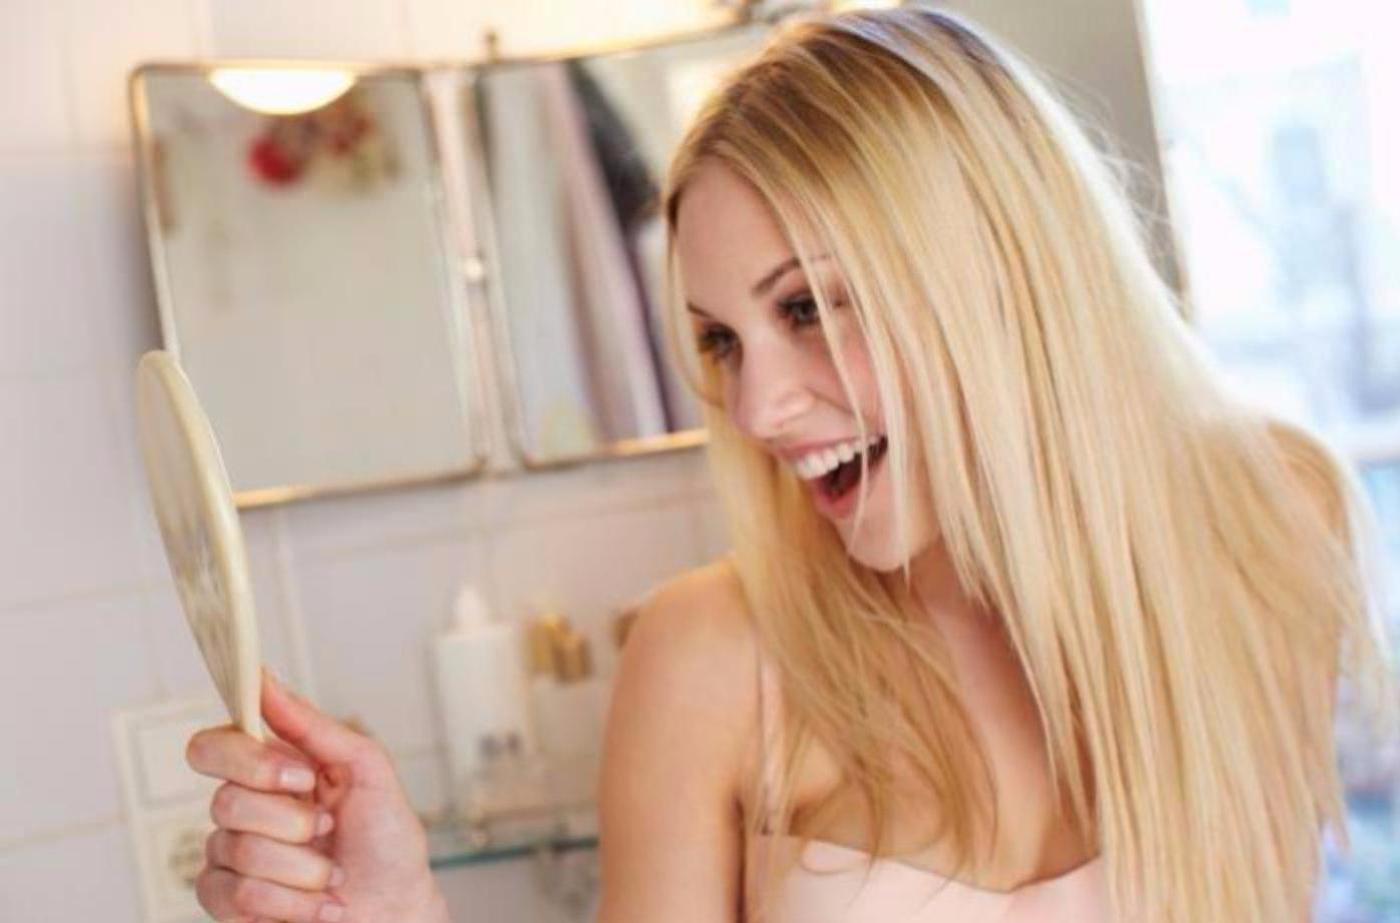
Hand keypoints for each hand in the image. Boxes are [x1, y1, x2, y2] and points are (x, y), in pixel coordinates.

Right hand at [186, 670, 449, 922]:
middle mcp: (244, 809)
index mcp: (271, 770)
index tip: (302, 776)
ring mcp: (230, 858)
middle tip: (328, 830)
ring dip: (303, 870)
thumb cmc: (386, 841)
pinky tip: (317, 905)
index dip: (249, 761)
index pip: (214, 747)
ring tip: (332, 876)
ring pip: (237, 852)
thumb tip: (264, 679)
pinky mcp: (227, 903)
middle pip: (224, 802)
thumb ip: (314, 726)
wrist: (396, 909)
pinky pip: (235, 896)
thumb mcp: (367, 770)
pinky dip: (291, 904)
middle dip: (293, 823)